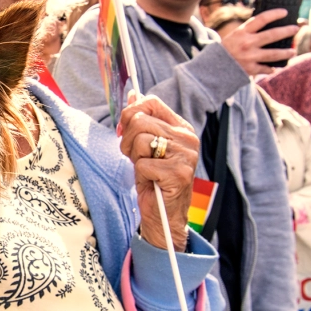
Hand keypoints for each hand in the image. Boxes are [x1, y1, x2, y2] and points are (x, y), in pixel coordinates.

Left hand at [118, 93, 198, 252]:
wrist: (164, 215)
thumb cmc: (153, 180)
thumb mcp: (144, 147)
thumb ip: (140, 121)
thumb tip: (132, 94)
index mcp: (180, 128)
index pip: (151, 102)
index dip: (130, 113)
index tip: (123, 130)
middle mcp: (187, 138)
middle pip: (140, 121)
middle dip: (127, 140)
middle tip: (134, 157)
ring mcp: (186, 155)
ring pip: (141, 141)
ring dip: (134, 158)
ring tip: (144, 170)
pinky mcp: (179, 173)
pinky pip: (143, 164)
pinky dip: (140, 174)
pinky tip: (150, 182)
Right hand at [220, 8, 298, 75]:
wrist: (212, 68)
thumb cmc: (224, 50)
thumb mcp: (233, 36)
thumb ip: (248, 31)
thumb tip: (268, 26)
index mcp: (242, 32)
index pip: (262, 19)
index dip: (275, 14)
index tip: (285, 12)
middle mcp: (247, 43)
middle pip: (272, 35)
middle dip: (286, 31)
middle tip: (295, 29)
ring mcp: (250, 57)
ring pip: (274, 54)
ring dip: (285, 53)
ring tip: (292, 51)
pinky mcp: (250, 69)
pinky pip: (265, 68)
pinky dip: (271, 68)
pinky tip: (275, 68)